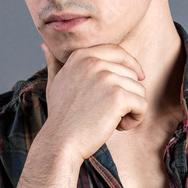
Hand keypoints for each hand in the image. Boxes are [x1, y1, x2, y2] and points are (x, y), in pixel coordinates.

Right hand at [40, 41, 147, 160]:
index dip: (132, 64)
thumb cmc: (60, 117)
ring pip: (138, 90)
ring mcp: (106, 78)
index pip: (117, 52)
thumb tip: (45, 46)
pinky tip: (119, 127)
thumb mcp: (55, 84)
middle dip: (128, 94)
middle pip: (131, 73)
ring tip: (112, 122)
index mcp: (81, 56)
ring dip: (131, 109)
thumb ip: (55, 63)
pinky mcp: (117, 96)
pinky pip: (142, 104)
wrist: (60, 141)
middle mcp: (93, 62)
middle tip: (111, 113)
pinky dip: (136, 119)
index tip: (139, 77)